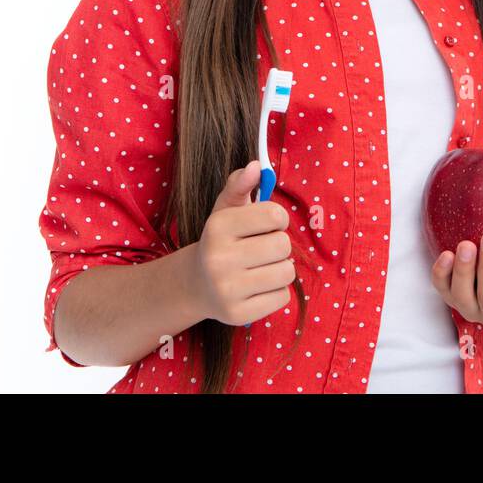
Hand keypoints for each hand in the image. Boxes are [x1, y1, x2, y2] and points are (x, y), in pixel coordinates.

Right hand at [191, 160, 295, 326]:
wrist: (196, 284)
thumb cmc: (221, 241)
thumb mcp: (226, 209)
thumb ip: (240, 185)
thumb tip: (256, 167)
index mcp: (217, 227)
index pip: (275, 215)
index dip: (277, 219)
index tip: (265, 225)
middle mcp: (218, 259)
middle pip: (283, 245)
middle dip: (279, 245)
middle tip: (262, 249)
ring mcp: (227, 290)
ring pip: (286, 273)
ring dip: (280, 268)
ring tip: (262, 267)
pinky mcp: (238, 315)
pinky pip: (282, 298)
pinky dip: (276, 292)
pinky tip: (258, 287)